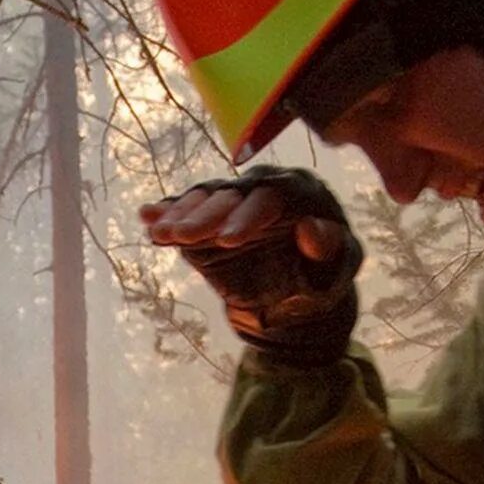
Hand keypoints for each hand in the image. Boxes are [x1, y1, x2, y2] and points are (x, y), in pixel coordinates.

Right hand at [140, 165, 362, 364]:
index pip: (271, 197)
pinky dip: (168, 214)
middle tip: (182, 236)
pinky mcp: (211, 218)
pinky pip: (188, 212)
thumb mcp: (336, 268)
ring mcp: (234, 202)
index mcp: (299, 193)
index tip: (228, 240)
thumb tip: (312, 229)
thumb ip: (328, 248)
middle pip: (231, 195)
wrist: (297, 294)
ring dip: (180, 215)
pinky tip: (148, 217)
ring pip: (206, 200)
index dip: (248, 216)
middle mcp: (263, 188)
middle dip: (205, 215)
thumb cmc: (323, 276)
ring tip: (159, 232)